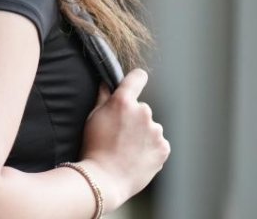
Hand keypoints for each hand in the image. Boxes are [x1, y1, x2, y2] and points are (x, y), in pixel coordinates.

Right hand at [79, 68, 169, 208]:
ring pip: (150, 127)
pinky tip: (137, 157)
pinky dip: (150, 149)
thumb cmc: (94, 147)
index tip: (134, 84)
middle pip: (141, 108)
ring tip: (127, 150)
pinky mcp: (164, 147)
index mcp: (124, 101)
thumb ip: (103, 96)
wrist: (105, 179)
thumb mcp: (93, 117)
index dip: (136, 80)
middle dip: (133, 118)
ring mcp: (155, 130)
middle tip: (120, 134)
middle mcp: (143, 112)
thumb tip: (107, 83)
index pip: (138, 77)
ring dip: (143, 134)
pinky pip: (158, 143)